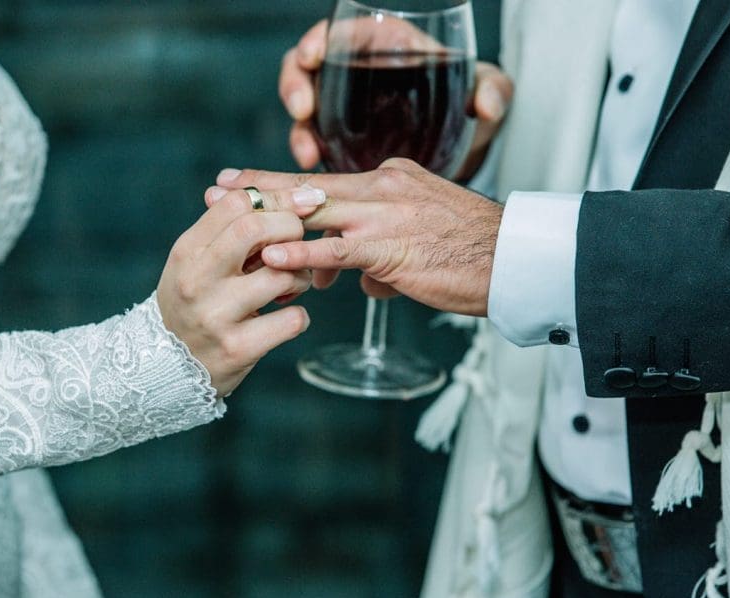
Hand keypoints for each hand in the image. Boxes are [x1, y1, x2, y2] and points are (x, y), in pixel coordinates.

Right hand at [157, 186, 326, 396]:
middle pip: (256, 229)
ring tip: (293, 285)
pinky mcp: (238, 349)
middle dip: (292, 230)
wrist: (166, 367)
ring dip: (301, 277)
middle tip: (299, 245)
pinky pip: (292, 320)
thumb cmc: (192, 303)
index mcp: (187, 251)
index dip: (278, 198)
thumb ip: (227, 230)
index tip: (303, 203)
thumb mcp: (195, 262)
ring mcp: (215, 316)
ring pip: (282, 275)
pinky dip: (299, 317)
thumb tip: (271, 191)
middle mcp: (196, 280)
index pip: (237, 205)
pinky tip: (286, 318)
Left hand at [210, 159, 501, 315]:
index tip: (245, 183)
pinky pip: (338, 249)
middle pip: (308, 187)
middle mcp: (383, 188)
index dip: (281, 183)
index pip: (324, 182)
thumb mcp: (422, 245)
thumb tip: (368, 283)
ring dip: (267, 216)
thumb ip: (387, 257)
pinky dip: (303, 251)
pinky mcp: (391, 247)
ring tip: (227, 219)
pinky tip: (273, 256)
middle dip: (259, 190)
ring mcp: (386, 215)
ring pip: (314, 211)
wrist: (513, 259)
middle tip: (217, 189)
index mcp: (390, 181)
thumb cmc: (472, 256)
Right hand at [280, 21, 513, 177]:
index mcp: (386, 46)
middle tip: (302, 108)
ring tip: (306, 151)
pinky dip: (306, 158)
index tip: (315, 54)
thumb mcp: (489, 95)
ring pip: (302, 111)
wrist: (463, 155)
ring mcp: (341, 113)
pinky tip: (314, 170)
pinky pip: (311, 147)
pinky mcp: (338, 146)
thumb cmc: (472, 111)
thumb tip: (487, 105)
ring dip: (297, 130)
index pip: (343, 34)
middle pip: (307, 68)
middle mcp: (355, 75)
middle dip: (295, 85)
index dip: (321, 39)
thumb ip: (494, 92)